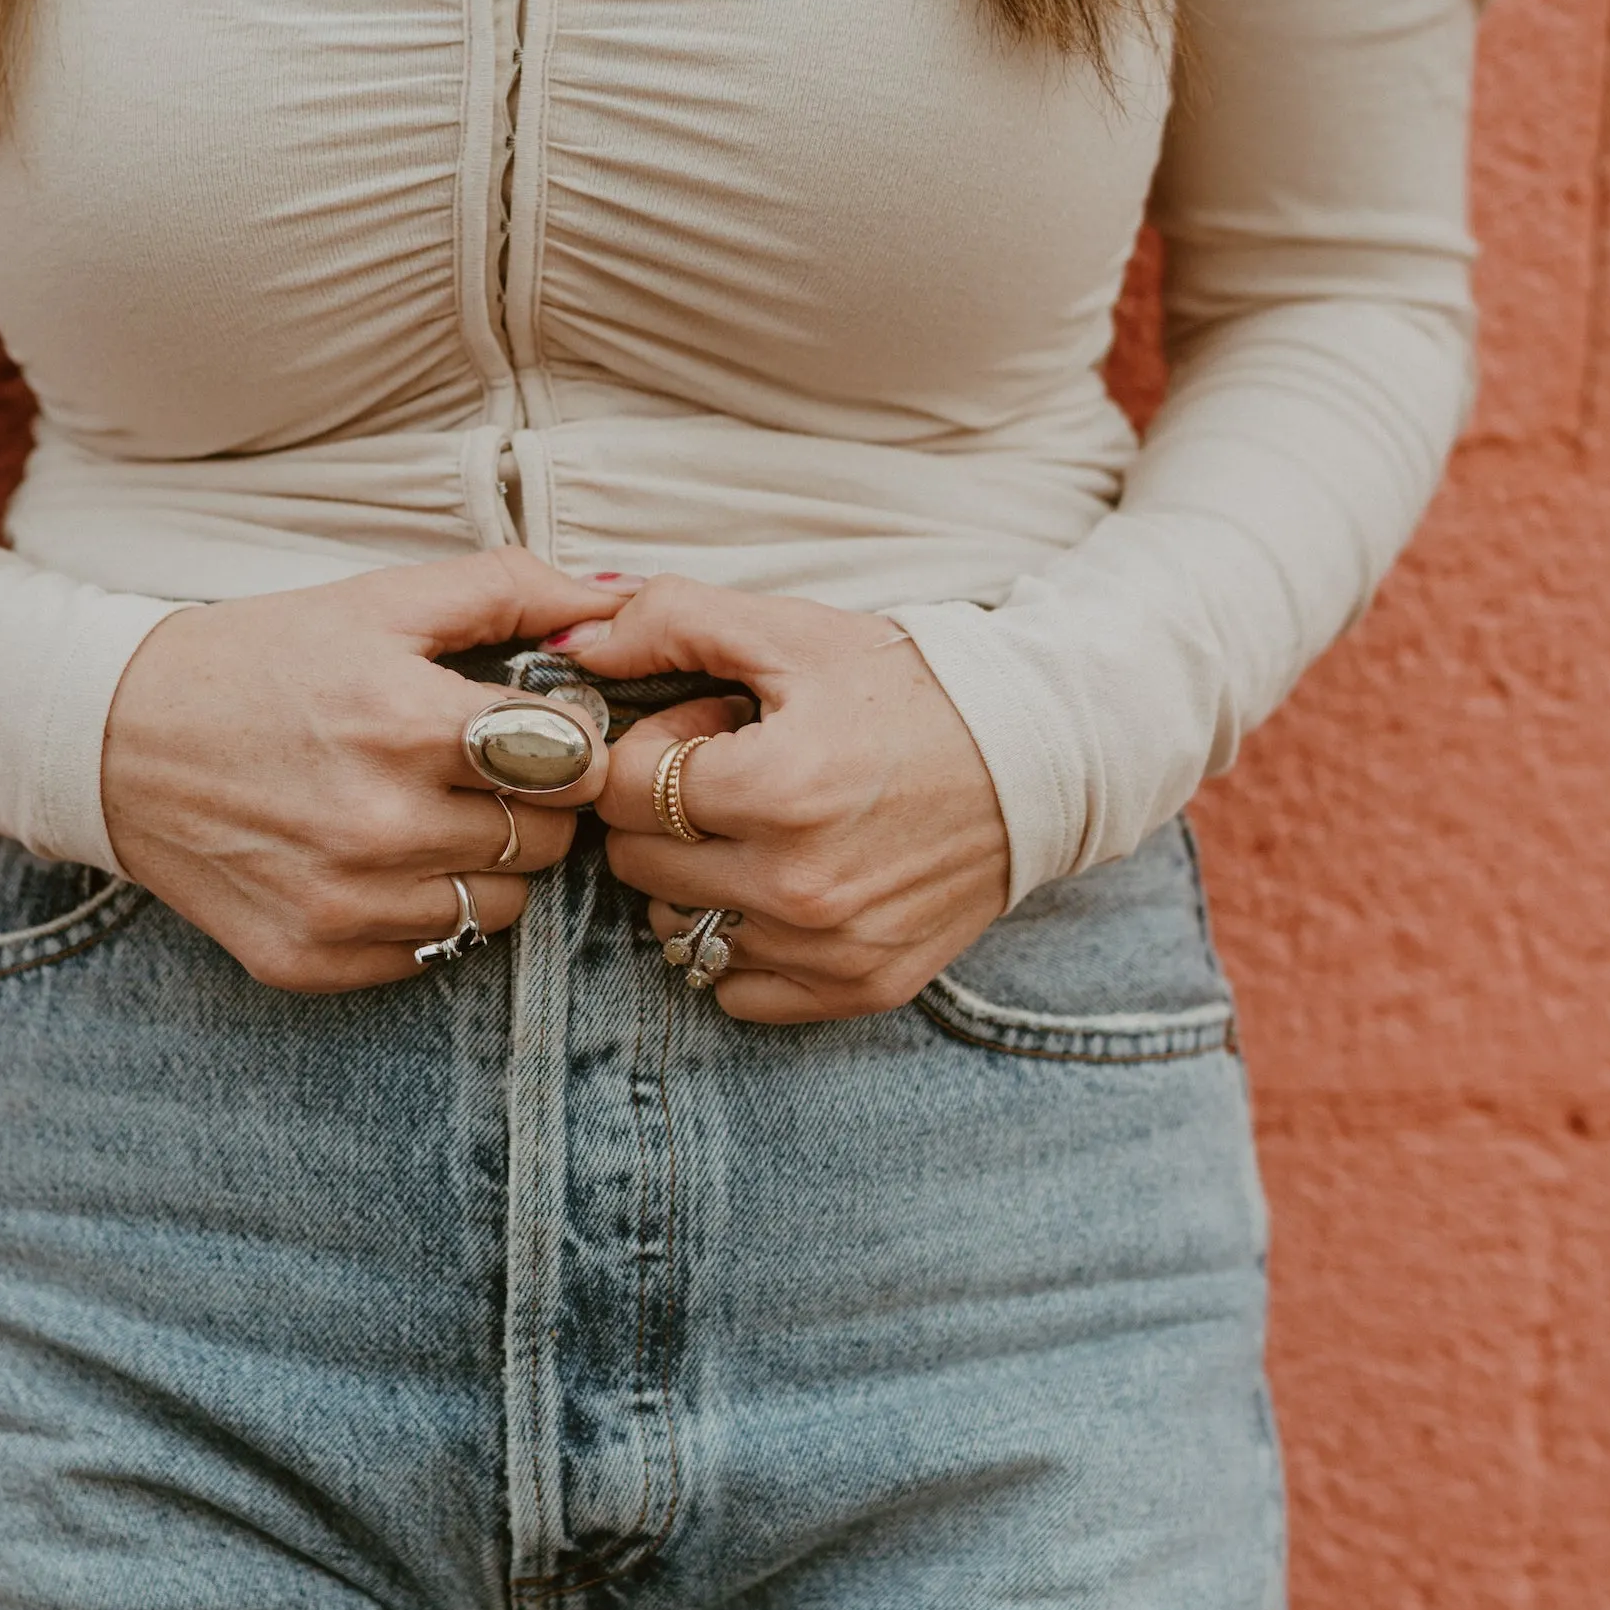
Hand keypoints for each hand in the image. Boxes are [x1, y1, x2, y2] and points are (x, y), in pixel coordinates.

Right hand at [101, 552, 621, 991]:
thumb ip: (511, 590)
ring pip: (503, 907)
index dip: (569, 743)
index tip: (537, 732)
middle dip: (532, 803)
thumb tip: (620, 601)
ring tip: (426, 816)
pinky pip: (431, 954)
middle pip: (549, 840)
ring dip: (486, 865)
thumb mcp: (381, 600)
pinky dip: (421, 913)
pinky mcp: (310, 958)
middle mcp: (381, 826)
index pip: (575, 762)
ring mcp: (344, 903)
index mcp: (409, 725)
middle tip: (478, 773)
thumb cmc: (262, 659)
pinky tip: (375, 862)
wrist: (117, 738)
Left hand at [565, 578, 1010, 1024]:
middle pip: (637, 864)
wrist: (1038, 755)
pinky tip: (782, 887)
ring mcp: (830, 947)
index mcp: (776, 790)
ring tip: (766, 828)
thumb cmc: (910, 687)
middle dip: (664, 813)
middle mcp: (799, 885)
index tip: (710, 729)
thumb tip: (571, 639)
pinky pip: (737, 988)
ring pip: (677, 928)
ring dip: (697, 880)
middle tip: (736, 776)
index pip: (620, 791)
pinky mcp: (860, 987)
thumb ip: (670, 621)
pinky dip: (741, 943)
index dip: (655, 747)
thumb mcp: (792, 631)